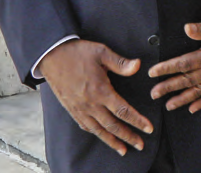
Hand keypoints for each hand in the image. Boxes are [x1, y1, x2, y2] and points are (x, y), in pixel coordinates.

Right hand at [37, 39, 152, 154]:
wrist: (51, 55)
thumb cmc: (77, 53)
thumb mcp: (101, 52)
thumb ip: (120, 63)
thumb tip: (138, 66)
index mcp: (100, 91)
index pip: (123, 111)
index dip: (137, 121)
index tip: (148, 129)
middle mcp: (90, 104)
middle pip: (113, 126)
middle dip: (128, 136)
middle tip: (140, 145)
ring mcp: (80, 108)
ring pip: (98, 130)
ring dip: (112, 141)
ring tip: (123, 149)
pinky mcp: (71, 108)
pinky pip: (85, 125)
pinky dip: (95, 133)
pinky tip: (101, 135)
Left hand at [147, 15, 200, 112]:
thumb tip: (186, 29)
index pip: (183, 63)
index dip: (167, 69)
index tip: (153, 73)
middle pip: (186, 81)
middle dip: (168, 87)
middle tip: (153, 94)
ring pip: (198, 92)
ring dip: (181, 99)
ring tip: (168, 106)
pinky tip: (193, 109)